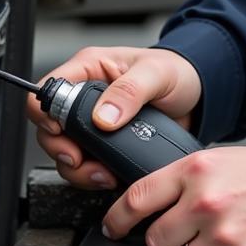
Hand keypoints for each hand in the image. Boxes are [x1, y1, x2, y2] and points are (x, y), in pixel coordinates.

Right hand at [26, 45, 201, 189]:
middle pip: (49, 128)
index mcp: (90, 69)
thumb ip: (130, 91)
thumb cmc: (178, 72)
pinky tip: (110, 175)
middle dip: (63, 150)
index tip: (64, 132)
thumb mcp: (157, 74)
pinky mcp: (104, 144)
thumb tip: (102, 117)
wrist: (197, 96)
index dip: (47, 114)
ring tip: (102, 173)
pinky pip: (85, 165)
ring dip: (79, 169)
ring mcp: (92, 122)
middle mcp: (86, 96)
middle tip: (82, 161)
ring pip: (64, 151)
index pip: (48, 89)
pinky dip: (92, 176)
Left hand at [101, 145, 245, 245]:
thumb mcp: (226, 159)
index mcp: (198, 170)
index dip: (118, 218)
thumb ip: (189, 179)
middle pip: (156, 240)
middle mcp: (206, 202)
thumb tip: (153, 203)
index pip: (138, 198)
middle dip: (168, 241)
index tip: (113, 227)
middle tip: (188, 233)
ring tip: (217, 244)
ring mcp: (224, 236)